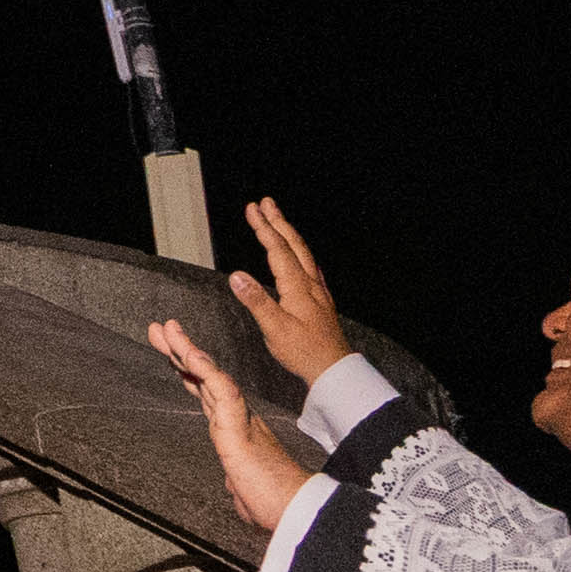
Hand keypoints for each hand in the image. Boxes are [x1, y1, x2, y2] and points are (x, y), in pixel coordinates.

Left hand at [153, 318, 320, 530]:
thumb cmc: (277, 506)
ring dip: (185, 350)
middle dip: (178, 351)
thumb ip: (238, 486)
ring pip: (208, 375)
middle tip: (159, 328)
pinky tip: (188, 352)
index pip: (207, 395)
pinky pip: (220, 388)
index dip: (190, 372)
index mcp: (236, 432)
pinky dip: (203, 368)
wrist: (296, 512)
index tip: (173, 353)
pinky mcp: (239, 425)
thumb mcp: (247, 495)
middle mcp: (237, 419)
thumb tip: (235, 489)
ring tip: (166, 328)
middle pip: (202, 377)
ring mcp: (238, 419)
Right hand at [218, 193, 354, 382]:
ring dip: (288, 233)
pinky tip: (299, 256)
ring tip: (278, 220)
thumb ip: (256, 301)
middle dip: (277, 222)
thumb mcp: (275, 329)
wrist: (333, 369)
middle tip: (265, 203)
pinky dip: (299, 251)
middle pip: (293, 245)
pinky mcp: (320, 300)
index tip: (252, 209)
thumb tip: (237, 275)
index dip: (263, 228)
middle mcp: (310, 284)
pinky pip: (309, 266)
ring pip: (303, 253)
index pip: (277, 250)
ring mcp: (318, 291)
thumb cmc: (304, 352)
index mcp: (298, 287)